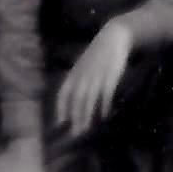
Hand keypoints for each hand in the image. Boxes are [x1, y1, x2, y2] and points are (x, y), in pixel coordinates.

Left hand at [54, 23, 134, 138]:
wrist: (112, 38)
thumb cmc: (97, 55)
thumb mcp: (83, 66)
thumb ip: (78, 81)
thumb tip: (73, 99)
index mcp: (74, 73)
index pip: (63, 93)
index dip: (61, 109)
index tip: (60, 123)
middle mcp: (82, 75)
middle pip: (76, 99)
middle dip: (74, 117)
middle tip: (75, 134)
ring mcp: (96, 75)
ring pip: (88, 98)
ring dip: (86, 114)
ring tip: (86, 129)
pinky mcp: (110, 75)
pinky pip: (105, 92)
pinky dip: (103, 104)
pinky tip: (103, 115)